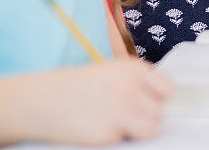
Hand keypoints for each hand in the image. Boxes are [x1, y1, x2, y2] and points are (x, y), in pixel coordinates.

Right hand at [20, 58, 173, 145]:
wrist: (40, 101)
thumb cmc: (78, 87)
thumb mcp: (112, 73)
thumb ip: (139, 83)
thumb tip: (167, 101)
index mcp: (133, 69)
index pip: (168, 88)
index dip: (160, 98)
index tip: (149, 103)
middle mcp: (130, 88)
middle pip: (161, 111)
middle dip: (147, 115)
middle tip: (125, 114)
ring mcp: (120, 111)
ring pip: (152, 128)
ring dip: (139, 129)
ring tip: (118, 123)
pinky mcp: (108, 133)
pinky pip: (128, 139)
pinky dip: (119, 138)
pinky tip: (100, 128)